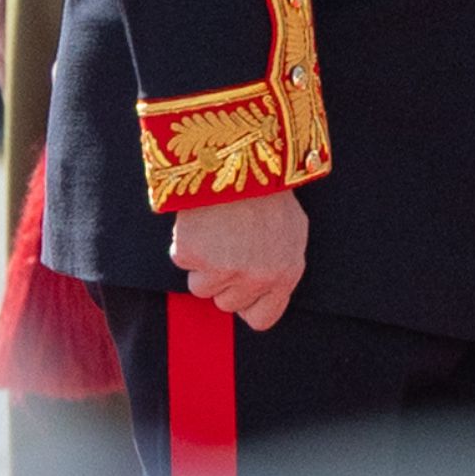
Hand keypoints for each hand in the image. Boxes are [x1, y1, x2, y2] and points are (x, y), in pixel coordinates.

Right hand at [170, 189, 309, 329]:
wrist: (240, 156)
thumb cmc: (268, 191)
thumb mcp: (292, 231)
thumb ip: (281, 266)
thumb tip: (265, 290)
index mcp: (285, 273)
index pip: (262, 319)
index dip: (247, 304)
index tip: (240, 288)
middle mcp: (256, 277)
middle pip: (227, 304)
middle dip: (224, 279)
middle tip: (229, 244)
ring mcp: (223, 269)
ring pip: (200, 288)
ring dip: (203, 264)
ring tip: (217, 230)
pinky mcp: (192, 254)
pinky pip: (181, 260)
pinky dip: (186, 242)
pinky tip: (202, 220)